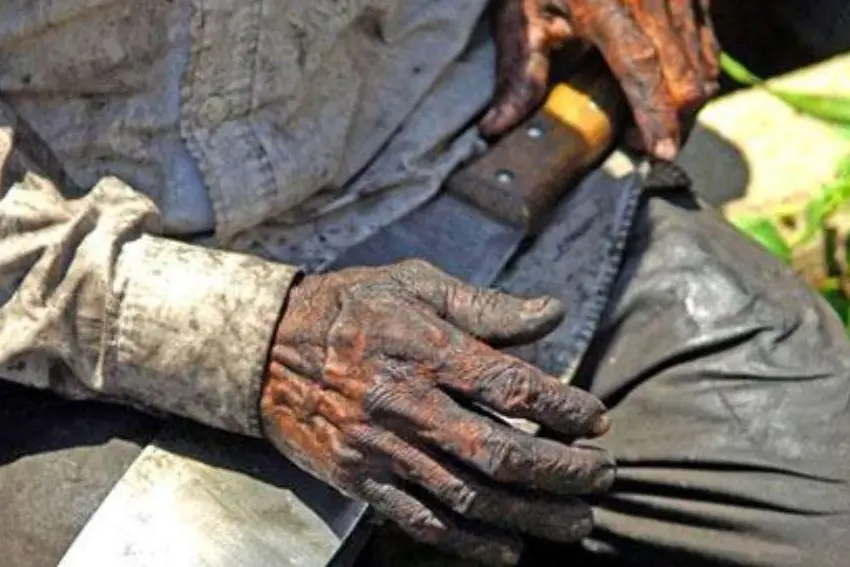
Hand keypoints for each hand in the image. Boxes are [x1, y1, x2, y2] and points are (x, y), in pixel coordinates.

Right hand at [261, 260, 613, 564]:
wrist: (265, 348)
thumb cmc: (349, 308)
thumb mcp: (414, 283)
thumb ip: (485, 305)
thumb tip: (554, 313)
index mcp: (424, 349)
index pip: (510, 387)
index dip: (564, 408)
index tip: (597, 419)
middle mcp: (405, 405)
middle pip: (498, 454)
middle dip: (562, 472)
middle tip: (602, 476)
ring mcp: (381, 449)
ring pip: (467, 497)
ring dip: (530, 516)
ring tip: (576, 523)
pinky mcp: (360, 480)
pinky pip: (420, 521)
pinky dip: (469, 544)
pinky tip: (508, 549)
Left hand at [481, 0, 719, 159]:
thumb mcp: (522, 14)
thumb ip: (518, 73)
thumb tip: (495, 127)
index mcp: (606, 4)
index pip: (640, 68)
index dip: (655, 114)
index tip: (662, 152)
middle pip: (684, 77)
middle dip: (675, 123)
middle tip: (642, 147)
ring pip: (704, 65)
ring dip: (686, 105)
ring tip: (651, 124)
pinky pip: (708, 45)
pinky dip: (694, 76)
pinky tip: (666, 92)